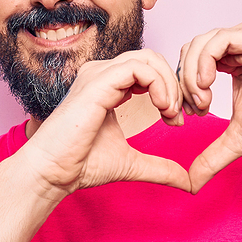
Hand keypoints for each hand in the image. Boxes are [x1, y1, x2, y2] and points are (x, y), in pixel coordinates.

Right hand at [18, 49, 190, 195]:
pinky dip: (159, 84)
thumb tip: (188, 182)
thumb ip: (159, 167)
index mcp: (108, 86)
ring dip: (169, 84)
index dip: (170, 90)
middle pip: (152, 59)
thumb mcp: (132, 163)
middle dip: (175, 84)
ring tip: (171, 112)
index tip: (176, 120)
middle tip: (180, 115)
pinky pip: (139, 68)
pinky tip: (162, 108)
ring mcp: (98, 75)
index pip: (149, 70)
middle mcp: (102, 74)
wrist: (52, 172)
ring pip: (148, 58)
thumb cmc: (81, 165)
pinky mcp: (98, 82)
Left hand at [178, 21, 241, 191]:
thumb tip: (190, 183)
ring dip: (192, 74)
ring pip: (201, 42)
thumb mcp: (238, 139)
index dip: (180, 86)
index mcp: (232, 60)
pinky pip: (221, 40)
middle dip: (182, 81)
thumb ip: (212, 155)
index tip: (185, 116)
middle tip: (192, 110)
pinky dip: (205, 61)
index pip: (191, 60)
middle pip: (191, 48)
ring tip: (203, 103)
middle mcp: (239, 45)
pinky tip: (207, 86)